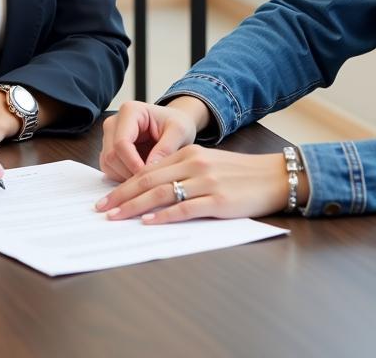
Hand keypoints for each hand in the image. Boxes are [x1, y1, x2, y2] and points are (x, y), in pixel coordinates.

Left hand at [94, 144, 298, 223]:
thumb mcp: (209, 164)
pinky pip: (184, 208)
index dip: (125, 184)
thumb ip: (183, 172)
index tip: (107, 198)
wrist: (274, 176)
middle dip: (122, 196)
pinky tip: (148, 222)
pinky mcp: (218, 200)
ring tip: (116, 217)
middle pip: (149, 181)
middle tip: (101, 210)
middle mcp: (195, 164)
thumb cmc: (241, 175)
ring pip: (162, 194)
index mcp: (190, 154)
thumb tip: (153, 191)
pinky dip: (164, 216)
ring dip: (135, 207)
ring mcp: (206, 182)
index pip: (149, 170)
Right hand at [99, 99, 204, 180]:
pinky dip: (123, 178)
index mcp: (130, 111)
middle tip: (150, 182)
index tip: (148, 176)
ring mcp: (109, 137)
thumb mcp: (179, 131)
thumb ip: (165, 148)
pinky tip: (140, 178)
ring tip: (148, 178)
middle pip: (111, 155)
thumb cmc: (177, 123)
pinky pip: (110, 170)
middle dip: (129, 172)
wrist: (174, 125)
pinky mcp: (109, 150)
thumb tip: (149, 168)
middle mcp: (115, 122)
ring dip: (125, 177)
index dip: (133, 163)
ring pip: (108, 164)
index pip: (121, 142)